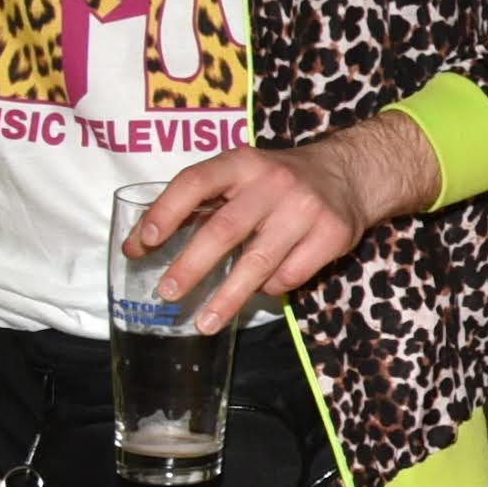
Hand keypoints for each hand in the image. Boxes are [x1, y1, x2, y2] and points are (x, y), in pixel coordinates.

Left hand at [125, 115, 437, 321]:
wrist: (349, 174)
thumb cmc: (276, 181)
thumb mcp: (238, 177)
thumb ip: (195, 204)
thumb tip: (138, 244)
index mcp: (241, 163)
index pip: (195, 182)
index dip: (166, 212)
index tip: (145, 244)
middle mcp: (273, 182)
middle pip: (225, 229)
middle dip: (192, 266)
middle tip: (168, 294)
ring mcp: (305, 208)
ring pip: (259, 261)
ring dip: (228, 297)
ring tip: (203, 323)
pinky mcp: (332, 234)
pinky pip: (291, 274)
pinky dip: (269, 288)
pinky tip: (260, 290)